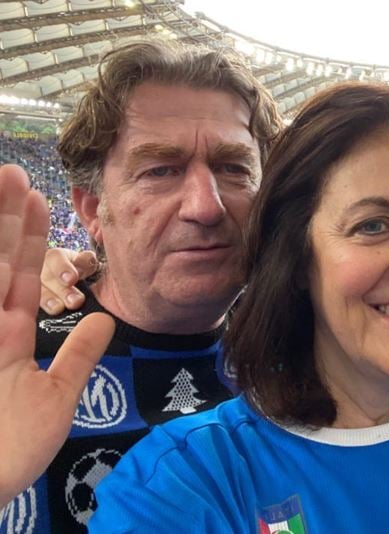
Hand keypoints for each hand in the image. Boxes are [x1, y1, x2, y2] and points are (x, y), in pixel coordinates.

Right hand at [0, 165, 113, 506]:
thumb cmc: (12, 449)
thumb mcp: (55, 397)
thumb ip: (78, 356)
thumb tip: (105, 320)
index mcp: (6, 337)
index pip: (21, 275)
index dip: (29, 239)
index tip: (37, 199)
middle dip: (3, 220)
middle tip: (11, 173)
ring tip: (1, 184)